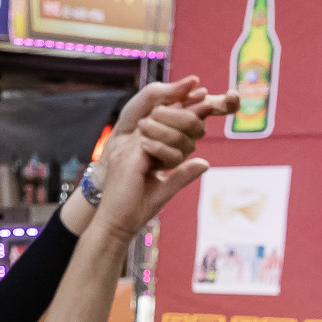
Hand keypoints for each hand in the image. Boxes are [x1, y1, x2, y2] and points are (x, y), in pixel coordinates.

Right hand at [92, 83, 220, 239]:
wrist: (115, 226)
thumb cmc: (135, 210)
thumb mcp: (165, 189)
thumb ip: (182, 175)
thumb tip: (204, 163)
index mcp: (136, 152)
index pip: (160, 128)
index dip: (179, 116)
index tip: (202, 105)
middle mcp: (129, 146)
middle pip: (158, 119)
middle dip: (183, 107)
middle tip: (205, 95)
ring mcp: (127, 150)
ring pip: (157, 124)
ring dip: (181, 114)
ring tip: (204, 101)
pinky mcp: (129, 157)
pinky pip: (154, 139)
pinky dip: (172, 131)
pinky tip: (191, 123)